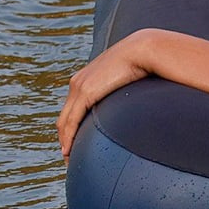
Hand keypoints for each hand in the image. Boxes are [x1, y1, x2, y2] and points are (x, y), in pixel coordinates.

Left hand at [57, 32, 160, 154]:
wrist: (144, 49)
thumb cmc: (144, 62)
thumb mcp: (128, 78)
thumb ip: (126, 89)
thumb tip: (139, 99)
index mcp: (86, 79)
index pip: (72, 108)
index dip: (71, 126)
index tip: (76, 142)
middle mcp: (77, 82)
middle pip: (65, 116)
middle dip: (65, 137)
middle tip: (69, 155)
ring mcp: (79, 87)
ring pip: (65, 121)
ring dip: (65, 141)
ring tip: (68, 158)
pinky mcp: (86, 93)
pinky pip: (72, 121)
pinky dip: (68, 137)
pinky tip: (68, 150)